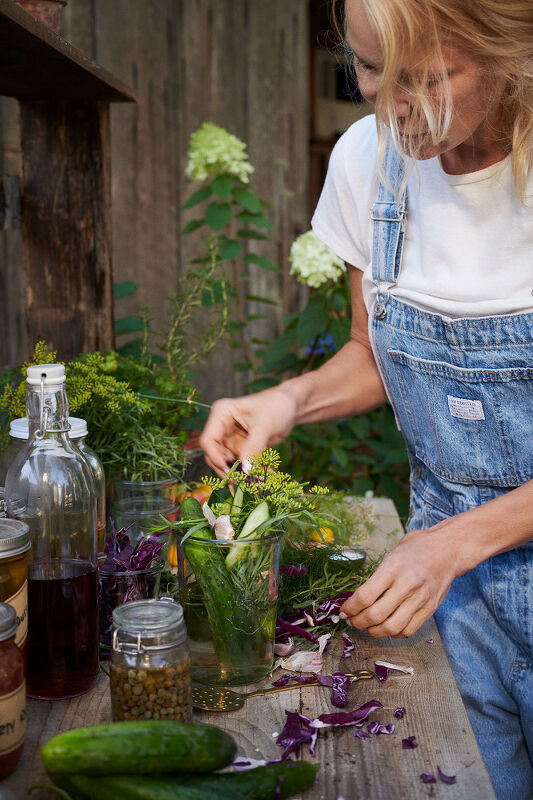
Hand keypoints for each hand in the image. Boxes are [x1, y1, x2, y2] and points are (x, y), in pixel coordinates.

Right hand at [199, 387, 297, 476]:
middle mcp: (222, 427)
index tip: (230, 472)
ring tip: (256, 481)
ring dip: (240, 474)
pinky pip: (241, 464)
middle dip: (227, 470)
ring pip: (227, 463)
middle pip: (215, 455)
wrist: (291, 405)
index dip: (216, 459)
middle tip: (243, 482)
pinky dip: (250, 472)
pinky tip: (264, 477)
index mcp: (221, 414)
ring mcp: (231, 439)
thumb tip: (246, 471)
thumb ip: (254, 447)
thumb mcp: (265, 425)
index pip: (208, 441)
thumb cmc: (277, 405)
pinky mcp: (242, 447)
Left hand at [340, 527, 460, 636]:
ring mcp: (420, 599)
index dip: (350, 608)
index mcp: (393, 567)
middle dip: (358, 622)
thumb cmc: (417, 547)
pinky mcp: (430, 608)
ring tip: (367, 627)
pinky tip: (387, 627)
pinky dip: (394, 633)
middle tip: (352, 621)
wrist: (449, 549)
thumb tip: (358, 597)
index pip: (365, 596)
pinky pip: (408, 630)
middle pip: (375, 615)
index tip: (344, 610)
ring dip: (374, 632)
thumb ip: (377, 574)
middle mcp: (406, 585)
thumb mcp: (392, 552)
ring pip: (391, 628)